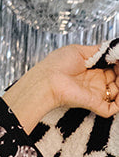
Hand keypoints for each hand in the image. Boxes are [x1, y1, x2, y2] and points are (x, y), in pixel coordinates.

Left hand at [3, 44, 118, 132]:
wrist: (45, 81)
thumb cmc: (56, 65)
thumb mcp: (79, 51)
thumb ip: (98, 50)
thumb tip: (112, 47)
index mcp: (92, 68)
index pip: (113, 66)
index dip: (118, 62)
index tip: (118, 57)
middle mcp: (95, 81)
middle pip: (117, 77)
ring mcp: (95, 93)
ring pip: (117, 92)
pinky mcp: (93, 103)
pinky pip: (112, 109)